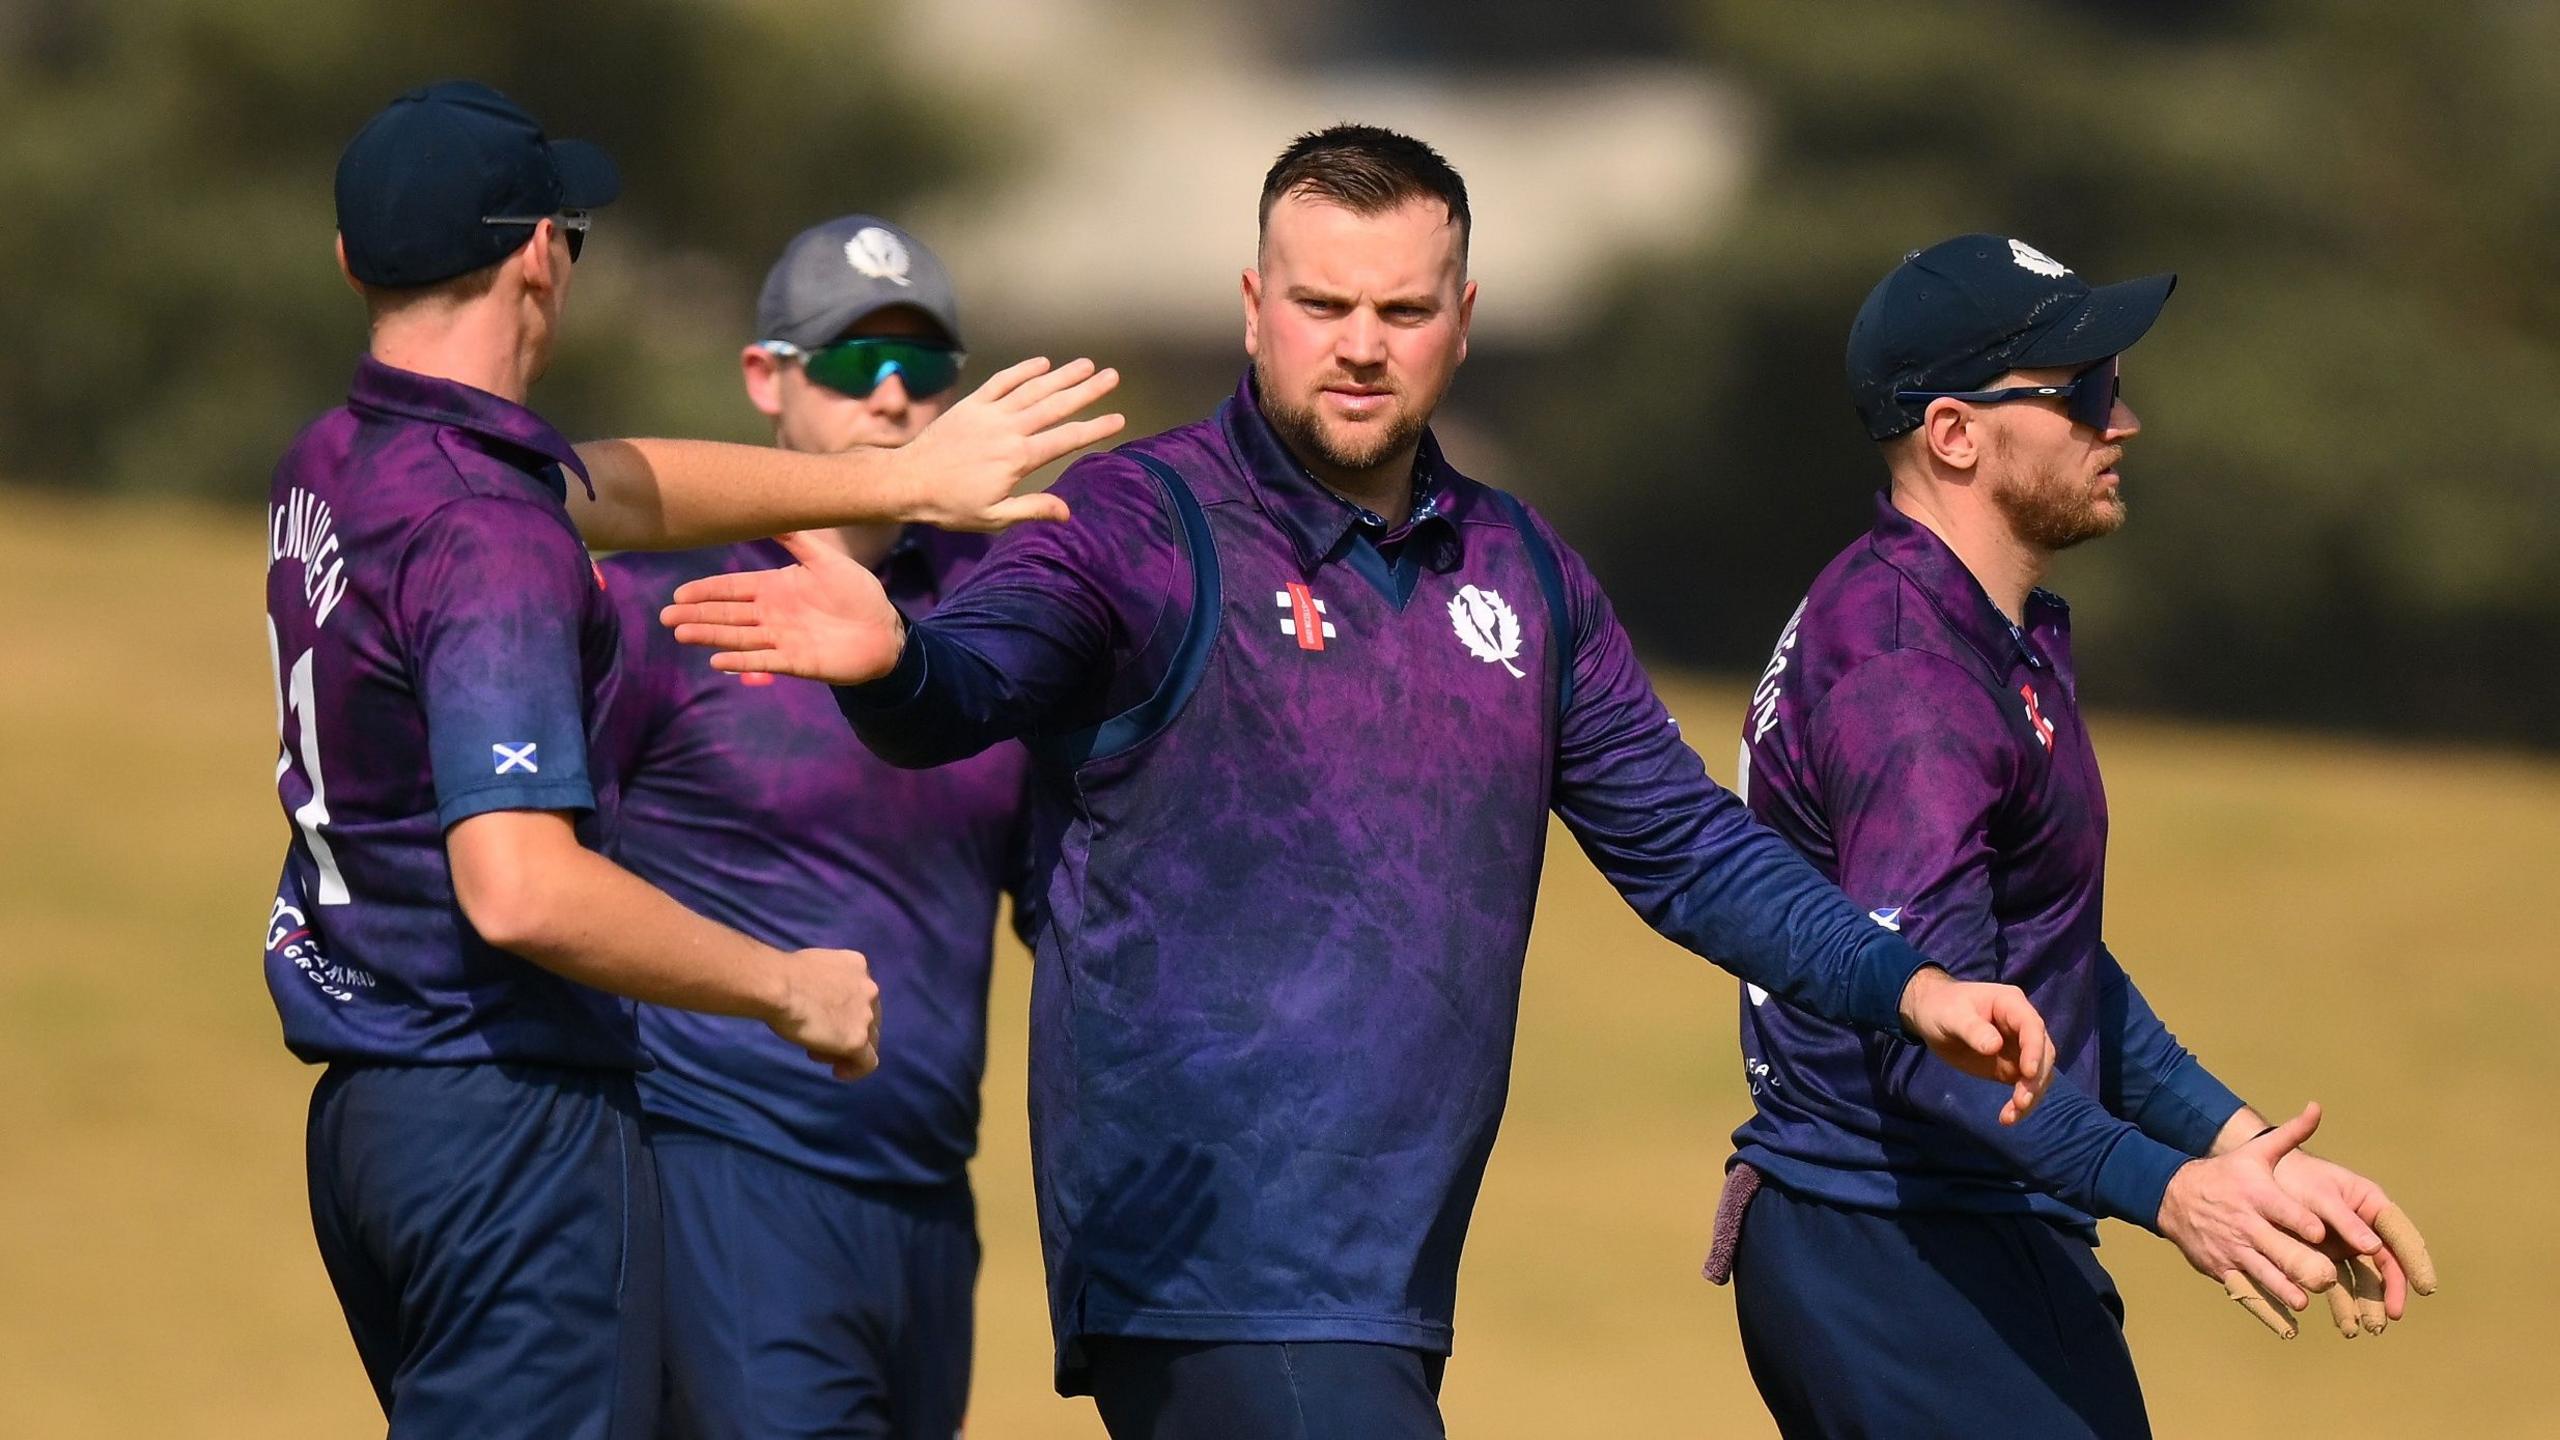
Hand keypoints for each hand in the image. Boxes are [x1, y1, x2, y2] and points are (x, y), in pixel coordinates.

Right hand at [661, 531, 905, 682]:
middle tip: (667, 617)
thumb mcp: (826, 560)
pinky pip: (763, 660)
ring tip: (682, 634)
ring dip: (710, 636)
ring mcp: (780, 639)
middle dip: (697, 615)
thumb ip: (797, 540)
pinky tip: (717, 660)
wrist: (883, 630)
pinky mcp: (795, 662)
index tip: (679, 594)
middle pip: (726, 614)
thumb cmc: (857, 592)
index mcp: (775, 588)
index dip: (706, 591)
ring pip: (738, 636)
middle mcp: (771, 614)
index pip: (732, 589)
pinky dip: (741, 660)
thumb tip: (772, 510)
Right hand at [766, 946, 881, 1079]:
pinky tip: (838, 1072)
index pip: (860, 993)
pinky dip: (855, 1070)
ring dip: (845, 1047)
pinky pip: (867, 1063)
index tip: (823, 1016)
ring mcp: (866, 1016)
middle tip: (819, 1036)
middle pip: (868, 1017)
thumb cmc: (781, 974)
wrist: (778, 987)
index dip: (844, 1008)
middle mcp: (869, 989)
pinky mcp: (857, 1040)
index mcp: (857, 965)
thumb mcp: (813, 967)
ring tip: (817, 1052)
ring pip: (869, 1040)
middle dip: (845, 1029)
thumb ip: (825, 981)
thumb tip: (815, 995)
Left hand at [893, 356, 1123, 529]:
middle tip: (1112, 376)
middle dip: (1087, 391)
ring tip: (1086, 364)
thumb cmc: (950, 506)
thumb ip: (1032, 510)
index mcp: (1018, 458)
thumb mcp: (993, 517)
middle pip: (1055, 405)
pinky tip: (1042, 362)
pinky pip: (1002, 381)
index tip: (1119, 419)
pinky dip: (1022, 370)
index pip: (1066, 439)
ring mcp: (990, 413)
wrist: (907, 481)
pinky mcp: (972, 404)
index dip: (1095, 429)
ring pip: (1033, 389)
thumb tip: (1068, 512)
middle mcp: (1009, 429)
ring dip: (1062, 375)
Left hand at [1897, 966, 2052, 1123]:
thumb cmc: (1941, 1007)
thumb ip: (1972, 1029)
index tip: (2027, 1073)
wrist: (1930, 1015)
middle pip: (2042, 1052)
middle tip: (2021, 1102)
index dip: (2034, 1049)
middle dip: (2036, 1078)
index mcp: (2011, 1004)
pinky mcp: (2011, 1067)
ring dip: (2030, 1095)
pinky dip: (2019, 1104)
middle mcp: (2022, 1026)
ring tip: (2011, 1115)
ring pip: (2038, 1073)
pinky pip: (2023, 1086)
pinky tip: (2007, 1118)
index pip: (2032, 1026)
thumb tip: (1994, 1047)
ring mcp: (2019, 1048)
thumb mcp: (1950, 1015)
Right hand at [2158, 1104, 2337, 1336]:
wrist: (2173, 1196)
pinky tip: (2290, 1327)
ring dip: (2291, 1292)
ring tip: (2309, 1296)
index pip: (2287, 1212)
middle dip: (2308, 1267)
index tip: (2329, 1235)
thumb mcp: (2255, 1153)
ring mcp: (2234, 1251)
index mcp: (2258, 1196)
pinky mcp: (2224, 1272)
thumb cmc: (2226, 1175)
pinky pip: (2249, 1297)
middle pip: (2282, 1252)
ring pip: (2268, 1278)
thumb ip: (2291, 1135)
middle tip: (2329, 1276)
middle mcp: (2247, 1225)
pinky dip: (2270, 1314)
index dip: (2308, 1225)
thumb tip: (2318, 1108)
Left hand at [2272, 1148, 2437, 1336]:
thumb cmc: (2294, 1178)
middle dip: (2391, 1292)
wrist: (2261, 1178)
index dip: (2416, 1262)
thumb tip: (2375, 1248)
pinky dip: (2345, 1304)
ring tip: (2370, 1328)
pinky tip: (2346, 1324)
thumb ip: (2345, 1220)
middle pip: (2387, 1264)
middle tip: (2392, 1316)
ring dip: (2369, 1304)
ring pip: (2366, 1279)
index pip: (2402, 1237)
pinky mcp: (2326, 1258)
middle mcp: (2365, 1227)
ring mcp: (2347, 1244)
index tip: (2427, 1287)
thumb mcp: (2319, 1196)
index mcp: (2371, 1204)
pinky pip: (2340, 1284)